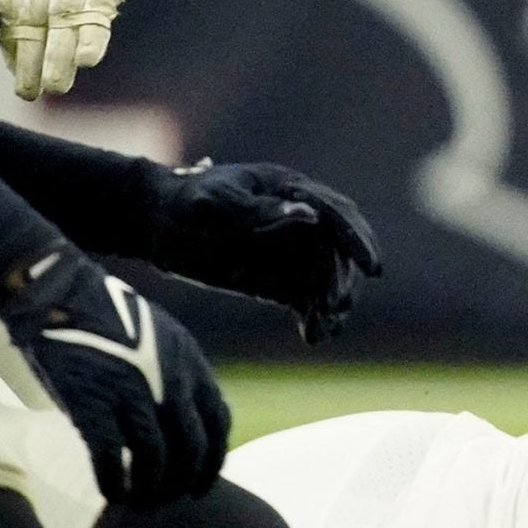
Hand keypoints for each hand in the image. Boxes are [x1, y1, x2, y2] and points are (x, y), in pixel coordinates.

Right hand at [0, 245, 227, 507]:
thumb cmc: (108, 319)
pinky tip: (111, 494)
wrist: (58, 294)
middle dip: (182, 483)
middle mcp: (169, 380)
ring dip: (149, 490)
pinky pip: (110, 456)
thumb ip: (177, 377)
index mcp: (191, 364)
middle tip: (167, 502)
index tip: (200, 486)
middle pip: (190, 448)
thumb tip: (182, 421)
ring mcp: (131, 391)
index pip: (218, 425)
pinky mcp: (91, 402)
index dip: (212, 462)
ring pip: (154, 459)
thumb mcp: (162, 339)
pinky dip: (114, 482)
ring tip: (139, 504)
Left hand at [144, 161, 382, 342]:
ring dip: (331, 305)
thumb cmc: (183, 202)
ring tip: (325, 330)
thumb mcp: (214, 202)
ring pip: (326, 280)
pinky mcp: (279, 279)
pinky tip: (312, 336)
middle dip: (341, 280)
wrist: (155, 224)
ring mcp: (292, 252)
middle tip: (335, 307)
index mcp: (291, 191)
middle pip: (337, 253)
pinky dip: (314, 318)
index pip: (336, 215)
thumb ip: (257, 210)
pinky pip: (307, 300)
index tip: (372, 268)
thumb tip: (308, 215)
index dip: (357, 240)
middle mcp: (301, 221)